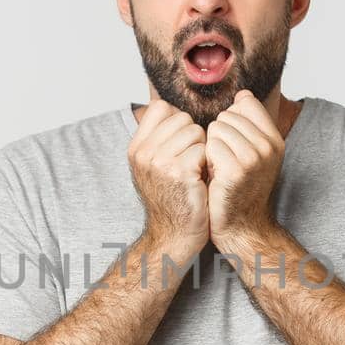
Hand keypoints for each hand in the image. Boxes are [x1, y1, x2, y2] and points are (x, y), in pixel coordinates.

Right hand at [127, 100, 208, 258]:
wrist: (174, 236)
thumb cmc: (173, 199)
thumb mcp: (154, 166)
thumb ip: (160, 138)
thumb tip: (173, 109)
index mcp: (136, 147)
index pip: (160, 108)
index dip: (178, 121)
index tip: (182, 145)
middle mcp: (143, 152)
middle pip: (182, 118)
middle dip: (194, 136)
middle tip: (191, 162)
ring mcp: (159, 161)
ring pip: (196, 132)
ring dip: (203, 149)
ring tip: (196, 171)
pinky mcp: (179, 172)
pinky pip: (204, 149)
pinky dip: (209, 163)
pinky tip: (202, 180)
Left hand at [203, 90, 284, 246]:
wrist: (240, 227)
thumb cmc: (239, 189)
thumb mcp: (253, 153)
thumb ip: (249, 123)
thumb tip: (242, 95)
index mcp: (275, 139)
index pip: (246, 103)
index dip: (231, 121)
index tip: (233, 145)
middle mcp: (269, 147)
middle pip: (228, 115)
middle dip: (219, 135)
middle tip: (225, 161)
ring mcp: (254, 158)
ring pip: (217, 128)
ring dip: (211, 147)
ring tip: (219, 168)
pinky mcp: (236, 170)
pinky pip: (210, 145)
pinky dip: (206, 159)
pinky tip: (213, 176)